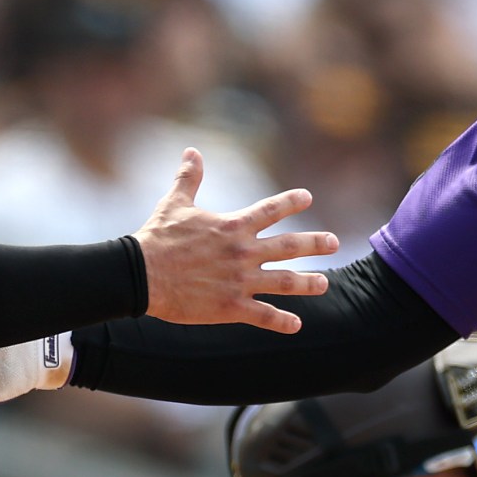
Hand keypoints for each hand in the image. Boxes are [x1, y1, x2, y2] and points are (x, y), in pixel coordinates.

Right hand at [136, 150, 337, 333]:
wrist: (141, 274)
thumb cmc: (157, 238)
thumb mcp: (174, 203)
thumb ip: (188, 177)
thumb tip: (191, 151)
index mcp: (233, 226)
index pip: (270, 209)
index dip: (291, 202)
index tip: (308, 197)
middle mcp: (243, 252)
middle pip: (289, 247)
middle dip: (315, 244)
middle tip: (334, 242)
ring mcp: (240, 281)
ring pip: (285, 282)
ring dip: (308, 283)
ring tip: (325, 283)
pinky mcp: (231, 306)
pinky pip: (264, 315)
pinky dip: (282, 321)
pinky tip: (297, 325)